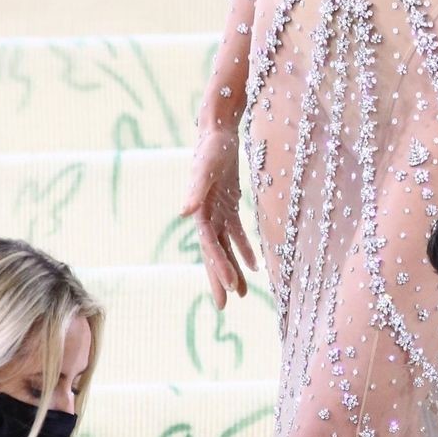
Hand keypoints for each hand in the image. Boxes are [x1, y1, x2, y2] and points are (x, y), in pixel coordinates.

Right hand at [181, 124, 256, 309]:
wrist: (217, 130)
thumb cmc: (211, 146)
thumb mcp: (206, 167)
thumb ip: (194, 189)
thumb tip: (183, 213)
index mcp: (200, 212)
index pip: (209, 246)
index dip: (219, 267)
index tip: (230, 288)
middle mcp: (206, 216)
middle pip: (213, 253)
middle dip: (219, 279)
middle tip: (226, 306)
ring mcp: (217, 211)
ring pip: (225, 247)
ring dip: (233, 268)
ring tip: (243, 293)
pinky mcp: (227, 205)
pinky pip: (236, 232)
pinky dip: (243, 249)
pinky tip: (255, 266)